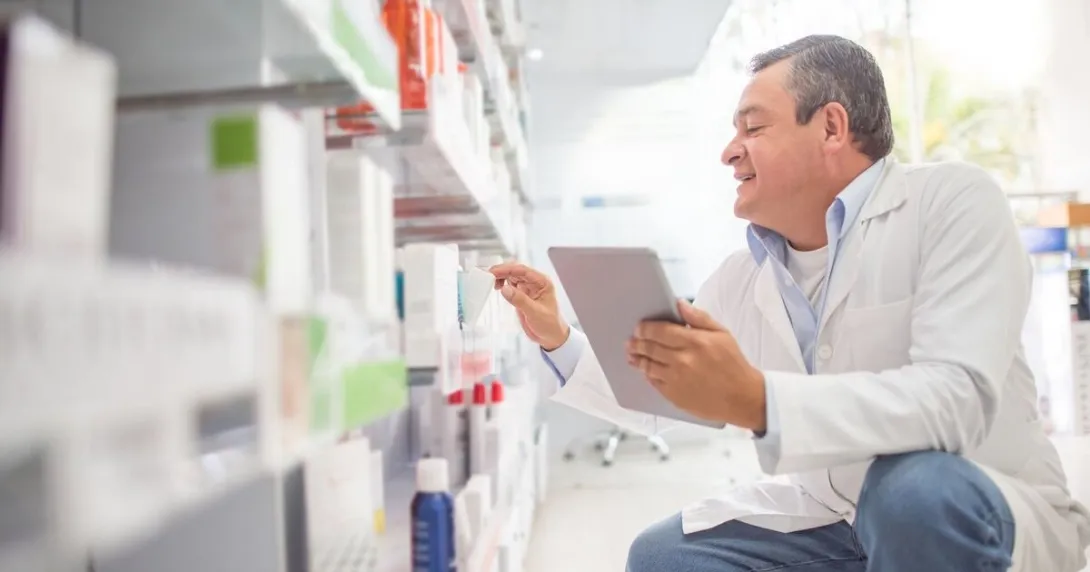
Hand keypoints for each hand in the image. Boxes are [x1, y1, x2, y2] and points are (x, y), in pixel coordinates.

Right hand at [490, 262, 569, 350]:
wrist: (551, 336)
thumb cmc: (550, 324)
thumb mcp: (535, 313)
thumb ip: (520, 300)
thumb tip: (505, 288)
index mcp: (542, 282)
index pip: (523, 270)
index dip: (507, 269)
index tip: (494, 272)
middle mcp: (535, 283)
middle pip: (515, 271)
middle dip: (502, 271)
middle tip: (488, 275)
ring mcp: (528, 288)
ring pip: (512, 276)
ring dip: (501, 277)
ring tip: (490, 282)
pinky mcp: (522, 295)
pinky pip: (510, 285)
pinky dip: (502, 284)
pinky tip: (497, 287)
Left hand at [627, 300, 766, 431]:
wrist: (742, 398)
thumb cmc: (733, 364)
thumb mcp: (722, 334)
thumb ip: (699, 318)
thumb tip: (679, 304)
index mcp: (695, 342)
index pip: (660, 331)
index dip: (645, 328)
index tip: (639, 327)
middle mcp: (682, 360)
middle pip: (650, 348)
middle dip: (637, 342)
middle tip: (631, 340)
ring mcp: (676, 380)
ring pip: (648, 365)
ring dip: (637, 358)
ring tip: (632, 354)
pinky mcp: (674, 396)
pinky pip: (654, 382)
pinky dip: (647, 374)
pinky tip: (645, 370)